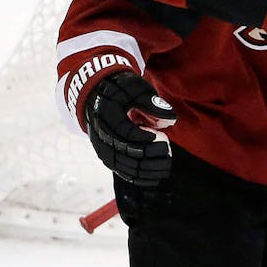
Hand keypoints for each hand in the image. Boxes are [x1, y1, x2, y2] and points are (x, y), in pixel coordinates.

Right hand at [83, 71, 176, 186]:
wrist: (96, 93)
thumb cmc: (121, 89)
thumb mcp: (136, 88)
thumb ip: (152, 103)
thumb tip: (170, 120)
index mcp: (106, 114)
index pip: (124, 131)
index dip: (143, 136)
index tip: (161, 137)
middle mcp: (100, 132)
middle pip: (123, 150)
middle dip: (148, 155)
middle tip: (168, 154)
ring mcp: (101, 145)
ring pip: (121, 164)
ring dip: (144, 169)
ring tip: (165, 168)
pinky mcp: (104, 153)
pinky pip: (118, 169)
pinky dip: (135, 176)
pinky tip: (152, 179)